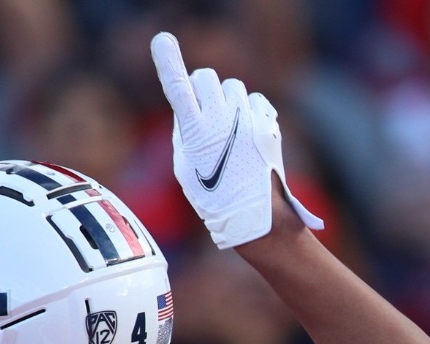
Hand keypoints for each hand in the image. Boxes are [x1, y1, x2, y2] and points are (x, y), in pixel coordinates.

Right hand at [151, 31, 322, 248]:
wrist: (255, 216)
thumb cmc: (214, 195)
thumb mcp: (185, 166)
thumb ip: (184, 130)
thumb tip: (188, 105)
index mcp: (195, 131)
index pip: (177, 88)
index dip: (168, 62)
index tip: (162, 41)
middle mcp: (220, 119)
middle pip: (206, 76)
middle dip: (203, 86)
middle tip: (205, 109)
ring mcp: (246, 119)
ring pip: (232, 85)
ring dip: (228, 100)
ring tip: (230, 129)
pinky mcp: (266, 122)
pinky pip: (255, 99)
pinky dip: (250, 111)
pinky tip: (248, 133)